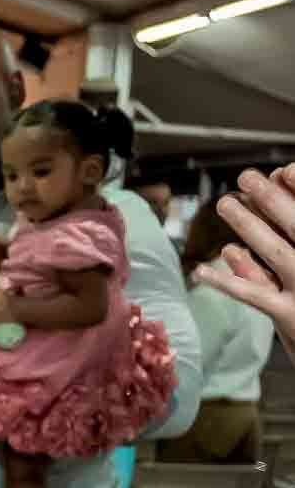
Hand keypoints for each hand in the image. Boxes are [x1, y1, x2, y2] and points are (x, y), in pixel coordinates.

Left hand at [208, 163, 294, 345]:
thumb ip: (284, 250)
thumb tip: (254, 227)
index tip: (284, 171)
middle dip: (272, 198)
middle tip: (247, 176)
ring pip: (276, 250)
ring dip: (249, 224)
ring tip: (226, 203)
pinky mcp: (290, 316)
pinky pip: (254, 294)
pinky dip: (226, 281)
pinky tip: (201, 269)